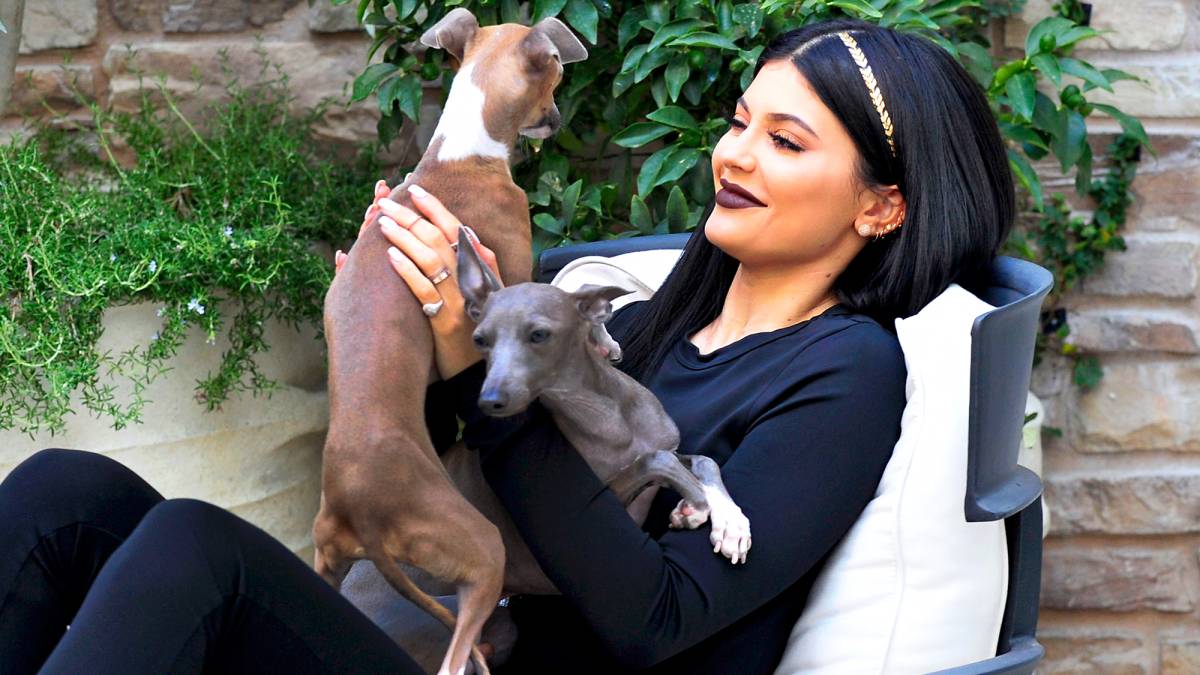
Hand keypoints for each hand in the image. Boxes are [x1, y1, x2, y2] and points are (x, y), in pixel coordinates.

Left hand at [336, 180, 500, 379]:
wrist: (482, 372)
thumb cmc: (477, 329)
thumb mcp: (482, 293)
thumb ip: (476, 264)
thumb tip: (465, 232)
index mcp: (481, 271)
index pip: (456, 230)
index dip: (435, 208)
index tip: (414, 190)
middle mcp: (471, 282)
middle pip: (439, 239)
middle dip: (411, 217)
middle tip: (386, 202)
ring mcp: (459, 301)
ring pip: (430, 259)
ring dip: (405, 236)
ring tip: (382, 222)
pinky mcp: (445, 321)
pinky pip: (423, 289)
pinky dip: (407, 270)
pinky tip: (390, 255)